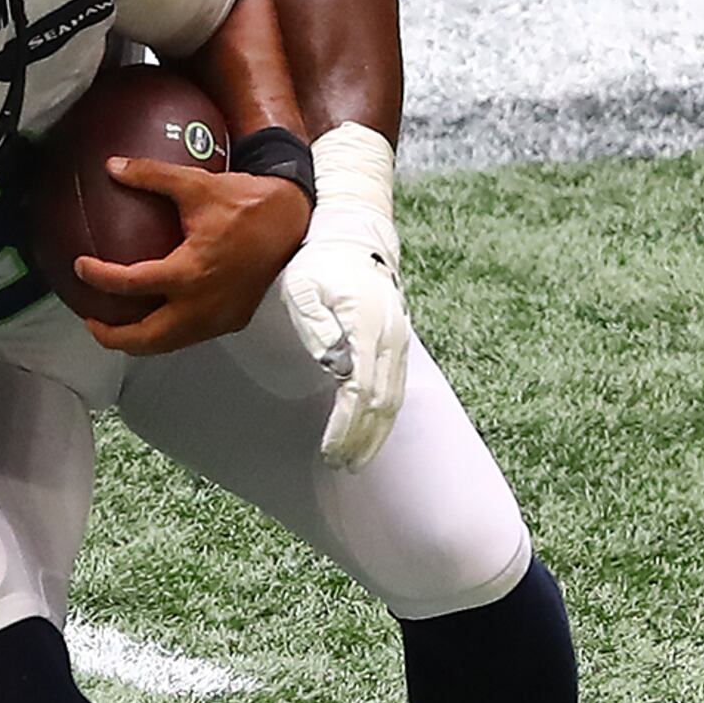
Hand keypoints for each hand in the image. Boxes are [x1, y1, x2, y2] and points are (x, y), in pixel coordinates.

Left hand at [74, 160, 312, 355]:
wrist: (293, 220)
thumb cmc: (246, 202)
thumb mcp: (197, 184)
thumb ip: (151, 175)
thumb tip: (112, 166)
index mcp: (191, 271)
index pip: (132, 284)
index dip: (100, 278)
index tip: (80, 267)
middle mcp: (204, 303)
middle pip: (146, 338)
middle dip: (112, 336)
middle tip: (90, 319)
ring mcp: (220, 317)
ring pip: (169, 344)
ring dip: (138, 340)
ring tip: (116, 323)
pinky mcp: (233, 320)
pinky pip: (190, 336)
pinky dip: (166, 333)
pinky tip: (153, 316)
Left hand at [279, 202, 409, 470]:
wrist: (354, 235)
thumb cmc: (319, 263)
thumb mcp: (304, 289)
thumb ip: (318, 328)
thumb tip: (334, 367)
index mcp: (366, 326)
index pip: (359, 390)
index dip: (346, 426)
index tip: (330, 451)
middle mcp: (391, 337)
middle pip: (382, 402)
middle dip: (363, 438)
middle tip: (343, 466)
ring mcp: (398, 340)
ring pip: (394, 398)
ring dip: (377, 432)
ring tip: (357, 460)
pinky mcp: (398, 341)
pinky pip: (396, 386)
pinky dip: (385, 415)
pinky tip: (372, 431)